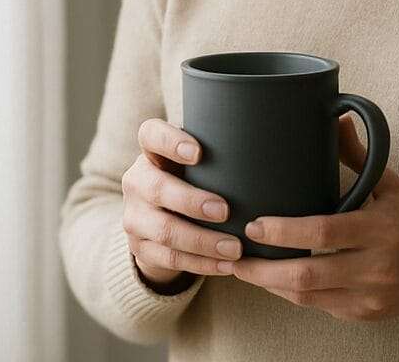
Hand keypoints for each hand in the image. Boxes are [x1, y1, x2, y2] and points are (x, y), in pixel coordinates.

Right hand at [121, 117, 242, 285]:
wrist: (162, 216)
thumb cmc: (194, 177)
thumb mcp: (197, 160)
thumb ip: (217, 150)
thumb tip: (264, 144)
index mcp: (151, 151)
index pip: (151, 135)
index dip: (171, 142)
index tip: (199, 153)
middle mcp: (136, 180)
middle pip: (157, 188)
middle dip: (192, 201)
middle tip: (225, 210)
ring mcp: (134, 216)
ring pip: (165, 230)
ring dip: (202, 241)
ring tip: (235, 247)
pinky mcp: (140, 248)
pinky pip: (170, 259)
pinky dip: (202, 264)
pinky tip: (227, 265)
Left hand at [228, 113, 398, 323]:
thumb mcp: (393, 183)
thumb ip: (359, 154)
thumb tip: (336, 114)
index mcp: (381, 227)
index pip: (324, 233)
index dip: (285, 232)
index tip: (255, 224)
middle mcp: (376, 266)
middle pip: (309, 274)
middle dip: (265, 268)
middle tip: (234, 254)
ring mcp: (370, 296)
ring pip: (309, 297)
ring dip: (271, 285)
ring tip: (242, 269)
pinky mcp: (365, 315)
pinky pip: (320, 307)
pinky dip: (293, 295)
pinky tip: (273, 280)